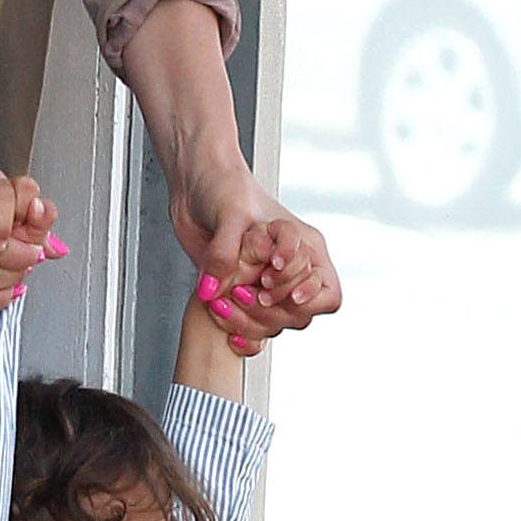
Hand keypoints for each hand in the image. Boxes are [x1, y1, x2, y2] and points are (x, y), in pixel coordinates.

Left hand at [169, 160, 341, 355]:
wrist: (194, 187)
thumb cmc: (224, 186)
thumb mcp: (228, 213)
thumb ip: (225, 251)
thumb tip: (214, 288)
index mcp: (303, 246)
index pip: (327, 290)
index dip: (307, 295)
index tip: (272, 282)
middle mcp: (289, 269)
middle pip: (301, 313)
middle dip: (272, 310)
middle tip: (242, 292)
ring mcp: (265, 283)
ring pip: (276, 323)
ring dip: (252, 322)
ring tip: (223, 303)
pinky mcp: (242, 292)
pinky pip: (253, 327)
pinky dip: (242, 333)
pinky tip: (227, 329)